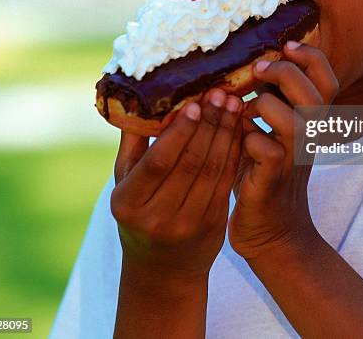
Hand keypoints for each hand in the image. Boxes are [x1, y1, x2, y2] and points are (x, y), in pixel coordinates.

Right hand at [111, 89, 241, 281]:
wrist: (162, 269)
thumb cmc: (138, 214)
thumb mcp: (123, 184)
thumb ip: (131, 145)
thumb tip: (138, 101)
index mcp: (128, 203)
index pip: (158, 161)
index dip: (179, 132)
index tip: (195, 103)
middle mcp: (158, 217)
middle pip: (190, 162)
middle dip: (209, 124)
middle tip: (220, 94)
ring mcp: (188, 223)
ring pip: (213, 169)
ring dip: (226, 133)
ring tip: (233, 104)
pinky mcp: (213, 224)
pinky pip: (226, 179)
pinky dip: (234, 151)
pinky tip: (239, 128)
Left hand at [228, 41, 337, 260]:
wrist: (272, 229)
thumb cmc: (265, 171)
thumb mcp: (273, 130)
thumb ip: (271, 100)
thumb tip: (252, 63)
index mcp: (311, 121)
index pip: (328, 80)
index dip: (311, 57)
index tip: (286, 46)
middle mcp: (309, 138)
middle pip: (313, 95)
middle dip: (284, 73)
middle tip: (258, 71)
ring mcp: (293, 160)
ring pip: (294, 121)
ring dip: (265, 105)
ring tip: (246, 110)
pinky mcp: (273, 180)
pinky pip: (267, 150)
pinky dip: (249, 139)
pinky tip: (239, 141)